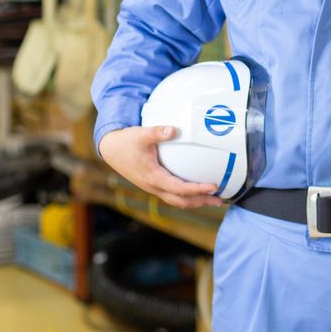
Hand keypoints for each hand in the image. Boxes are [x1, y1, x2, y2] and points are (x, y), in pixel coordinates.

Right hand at [98, 125, 223, 208]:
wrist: (110, 149)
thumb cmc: (126, 142)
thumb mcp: (141, 134)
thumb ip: (158, 132)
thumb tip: (174, 130)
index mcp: (153, 177)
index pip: (180, 189)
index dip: (198, 190)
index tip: (213, 186)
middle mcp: (154, 186)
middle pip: (181, 201)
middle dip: (201, 201)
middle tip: (219, 200)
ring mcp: (153, 187)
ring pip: (176, 201)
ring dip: (195, 202)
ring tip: (213, 200)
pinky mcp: (153, 184)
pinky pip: (172, 195)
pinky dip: (186, 197)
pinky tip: (195, 192)